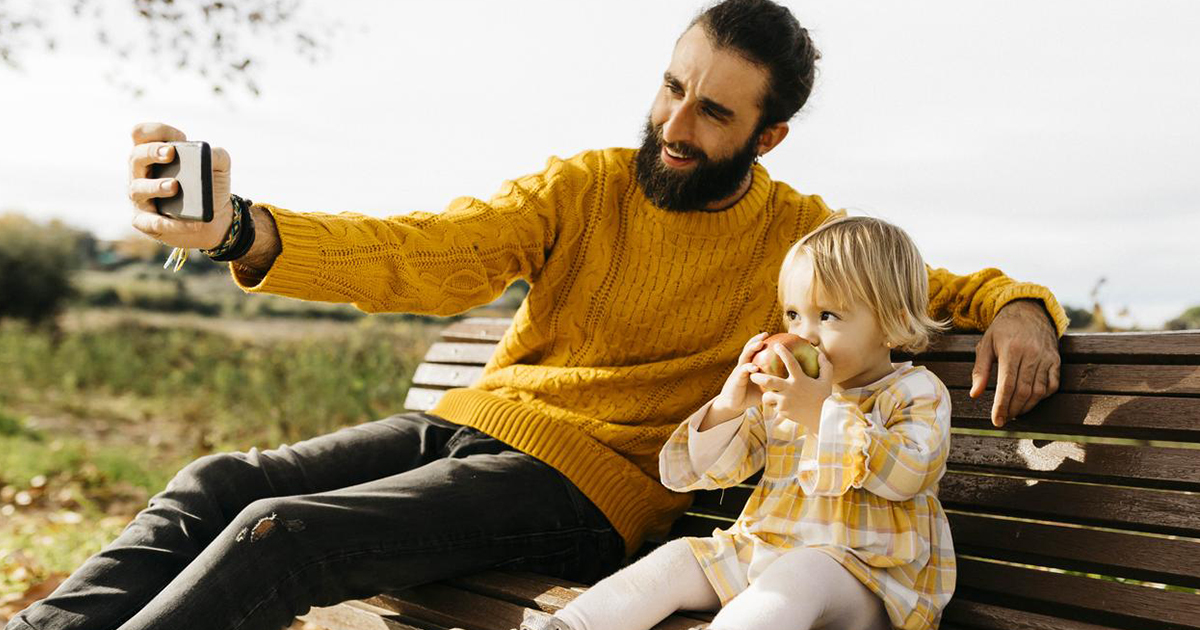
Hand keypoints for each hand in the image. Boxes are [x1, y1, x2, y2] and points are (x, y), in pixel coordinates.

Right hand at [128, 122, 233, 249]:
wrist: (217, 218)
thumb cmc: (211, 186)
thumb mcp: (219, 166)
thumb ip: (215, 155)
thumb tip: (207, 155)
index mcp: (154, 154)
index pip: (142, 133)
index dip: (158, 130)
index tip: (182, 137)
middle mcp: (141, 173)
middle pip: (135, 156)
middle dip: (151, 152)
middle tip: (171, 153)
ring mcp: (141, 197)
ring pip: (137, 189)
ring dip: (155, 186)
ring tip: (174, 186)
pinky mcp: (145, 221)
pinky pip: (153, 222)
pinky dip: (172, 223)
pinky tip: (192, 223)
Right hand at [705, 332, 768, 428]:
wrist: (734, 405)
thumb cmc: (750, 396)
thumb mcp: (764, 387)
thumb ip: (773, 382)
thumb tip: (791, 380)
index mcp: (750, 365)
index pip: (755, 350)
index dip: (761, 342)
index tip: (771, 335)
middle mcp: (744, 365)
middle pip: (749, 349)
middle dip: (756, 340)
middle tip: (765, 334)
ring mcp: (739, 371)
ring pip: (745, 356)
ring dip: (752, 349)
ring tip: (760, 344)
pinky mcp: (736, 379)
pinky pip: (742, 371)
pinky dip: (748, 368)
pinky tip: (755, 367)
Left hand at [749, 342, 833, 433]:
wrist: (822, 418)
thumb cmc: (824, 397)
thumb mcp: (826, 380)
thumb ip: (824, 366)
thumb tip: (820, 353)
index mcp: (800, 379)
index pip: (790, 362)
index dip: (783, 352)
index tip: (776, 345)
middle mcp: (790, 389)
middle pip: (769, 381)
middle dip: (757, 376)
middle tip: (752, 373)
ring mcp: (785, 401)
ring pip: (767, 396)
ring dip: (766, 395)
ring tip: (766, 394)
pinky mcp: (783, 411)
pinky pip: (773, 406)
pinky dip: (774, 404)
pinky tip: (777, 404)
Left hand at [970, 299, 1060, 426]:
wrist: (1029, 311)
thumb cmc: (1003, 330)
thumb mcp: (985, 345)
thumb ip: (980, 370)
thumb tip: (974, 395)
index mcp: (1010, 350)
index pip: (1006, 385)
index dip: (1002, 406)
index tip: (997, 420)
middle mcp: (1031, 354)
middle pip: (1023, 391)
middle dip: (1013, 409)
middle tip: (1004, 419)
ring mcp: (1046, 357)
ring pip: (1039, 391)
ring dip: (1027, 406)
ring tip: (1014, 413)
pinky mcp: (1056, 360)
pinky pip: (1052, 385)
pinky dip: (1042, 397)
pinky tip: (1030, 401)